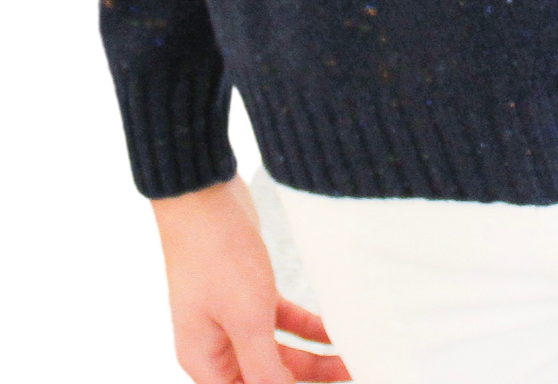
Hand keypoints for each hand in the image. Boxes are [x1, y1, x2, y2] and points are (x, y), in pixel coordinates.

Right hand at [147, 170, 352, 383]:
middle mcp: (215, 346)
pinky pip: (282, 321)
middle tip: (351, 376)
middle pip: (267, 380)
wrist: (204, 193)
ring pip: (279, 351)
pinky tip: (337, 331)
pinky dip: (308, 328)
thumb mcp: (246, 318)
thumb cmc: (218, 256)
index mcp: (204, 362)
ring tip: (353, 361)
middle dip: (308, 381)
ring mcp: (232, 318)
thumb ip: (263, 368)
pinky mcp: (249, 292)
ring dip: (315, 357)